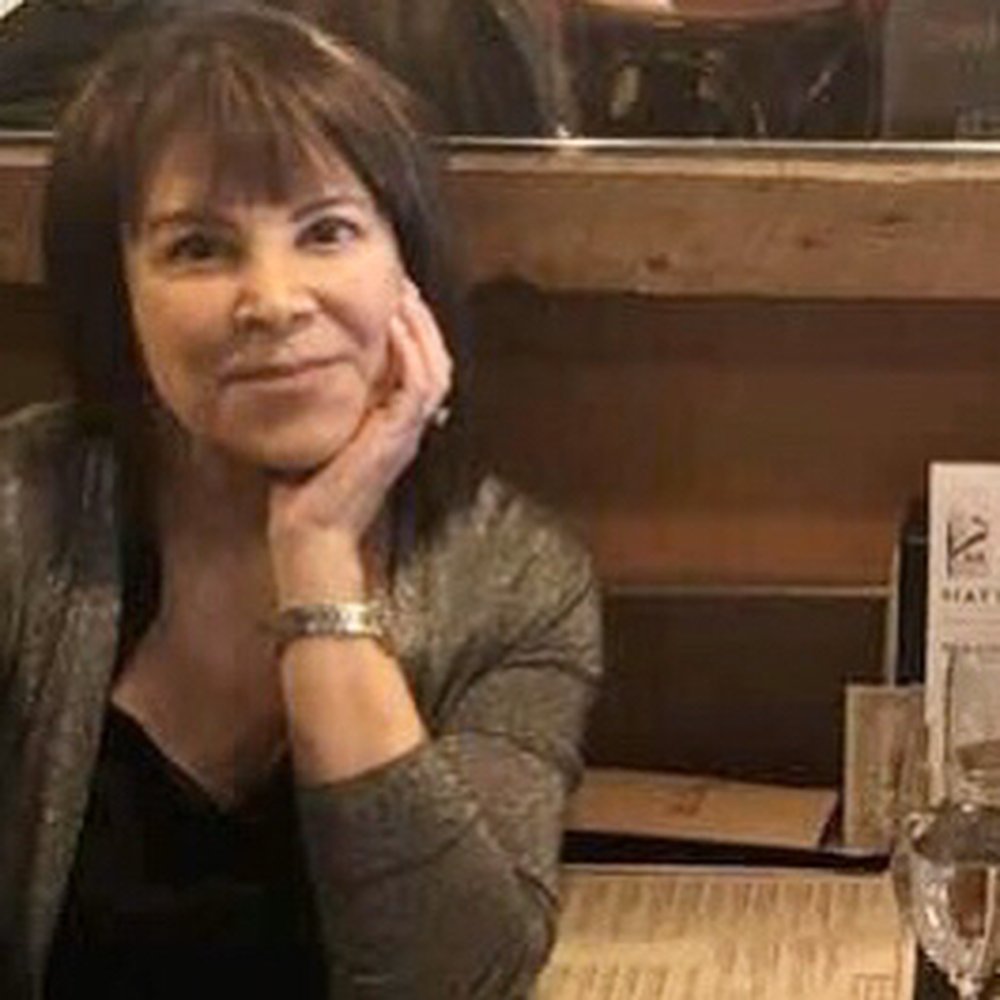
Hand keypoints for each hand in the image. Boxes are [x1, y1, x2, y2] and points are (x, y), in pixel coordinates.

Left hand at [267, 279, 451, 599]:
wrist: (311, 531)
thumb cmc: (306, 489)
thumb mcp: (318, 431)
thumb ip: (325, 402)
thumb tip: (302, 363)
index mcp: (393, 425)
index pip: (418, 368)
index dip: (412, 331)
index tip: (392, 296)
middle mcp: (408, 427)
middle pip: (435, 360)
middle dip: (421, 319)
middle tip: (403, 281)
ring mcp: (407, 433)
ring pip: (435, 367)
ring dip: (422, 328)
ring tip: (404, 294)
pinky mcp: (398, 437)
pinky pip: (419, 385)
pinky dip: (412, 351)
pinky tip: (395, 325)